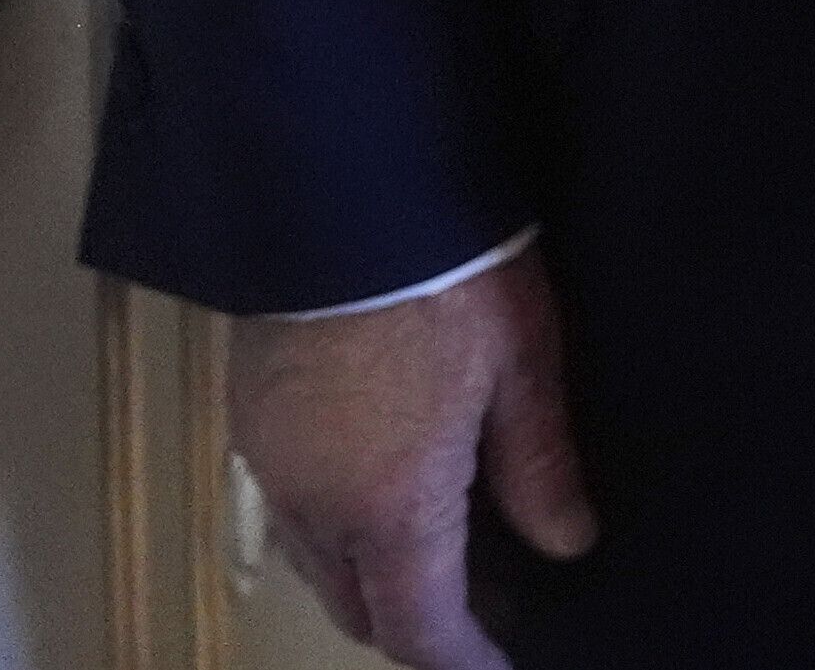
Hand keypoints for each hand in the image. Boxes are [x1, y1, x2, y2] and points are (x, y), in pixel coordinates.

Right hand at [231, 250, 598, 668]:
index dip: (462, 660)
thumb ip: (539, 465)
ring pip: (315, 559)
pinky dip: (332, 523)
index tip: (499, 663)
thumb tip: (567, 544)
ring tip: (438, 546)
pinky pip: (288, 505)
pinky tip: (378, 483)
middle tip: (483, 604)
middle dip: (413, 621)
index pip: (419, 625)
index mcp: (391, 505)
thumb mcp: (523, 365)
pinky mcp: (247, 416)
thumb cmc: (449, 274)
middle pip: (357, 604)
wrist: (342, 191)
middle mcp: (316, 503)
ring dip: (368, 573)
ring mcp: (270, 461)